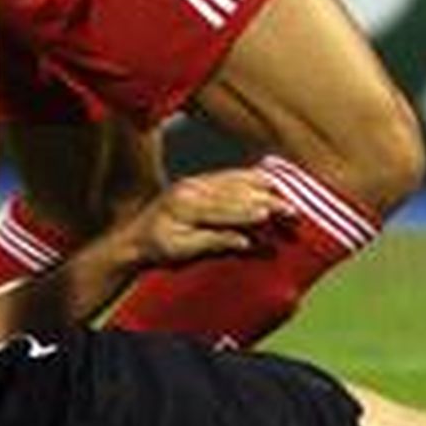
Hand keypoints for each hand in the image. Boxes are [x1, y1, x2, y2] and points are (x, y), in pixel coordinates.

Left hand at [128, 171, 296, 265]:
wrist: (133, 237)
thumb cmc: (156, 249)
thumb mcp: (181, 251)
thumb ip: (214, 242)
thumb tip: (248, 242)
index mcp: (186, 204)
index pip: (227, 208)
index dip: (254, 212)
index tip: (276, 217)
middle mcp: (192, 186)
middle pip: (237, 191)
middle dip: (267, 200)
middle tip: (292, 210)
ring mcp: (195, 181)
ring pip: (235, 179)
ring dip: (263, 186)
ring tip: (287, 194)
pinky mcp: (198, 180)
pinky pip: (229, 174)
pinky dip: (250, 177)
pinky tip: (266, 181)